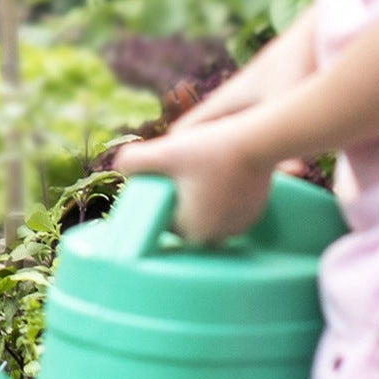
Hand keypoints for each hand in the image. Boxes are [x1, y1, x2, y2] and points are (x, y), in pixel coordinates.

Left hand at [114, 119, 275, 242]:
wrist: (259, 141)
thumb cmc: (211, 149)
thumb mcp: (164, 151)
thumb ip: (133, 161)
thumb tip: (119, 169)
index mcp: (194, 232)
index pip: (163, 219)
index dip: (157, 196)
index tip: (159, 174)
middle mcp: (219, 237)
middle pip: (184, 217)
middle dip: (177, 196)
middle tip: (176, 168)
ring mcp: (239, 227)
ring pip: (206, 213)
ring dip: (198, 195)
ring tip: (196, 167)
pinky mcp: (253, 214)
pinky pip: (226, 208)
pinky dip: (217, 194)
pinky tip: (213, 171)